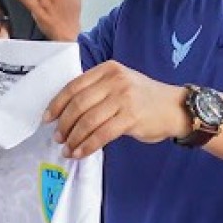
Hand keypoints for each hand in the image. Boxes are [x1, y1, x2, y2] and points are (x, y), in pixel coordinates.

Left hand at [44, 61, 185, 158]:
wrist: (176, 108)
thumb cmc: (144, 98)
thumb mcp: (120, 84)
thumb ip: (97, 91)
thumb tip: (66, 112)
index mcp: (108, 69)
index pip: (74, 86)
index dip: (57, 104)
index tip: (47, 118)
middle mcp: (114, 80)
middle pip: (78, 104)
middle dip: (64, 124)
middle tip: (58, 137)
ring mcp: (123, 98)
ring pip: (88, 120)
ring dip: (74, 138)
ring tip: (67, 148)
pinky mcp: (131, 117)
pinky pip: (101, 134)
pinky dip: (87, 145)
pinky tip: (81, 153)